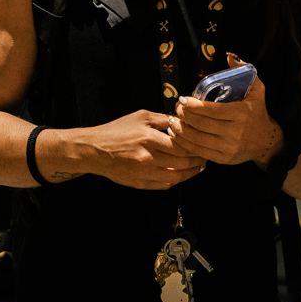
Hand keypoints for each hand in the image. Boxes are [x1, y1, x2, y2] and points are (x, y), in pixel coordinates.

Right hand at [72, 110, 206, 189]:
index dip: (196, 145)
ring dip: (190, 173)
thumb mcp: (140, 117)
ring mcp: (144, 174)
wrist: (95, 150)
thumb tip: (181, 121)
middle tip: (205, 155)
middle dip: (197, 160)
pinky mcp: (140, 184)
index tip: (203, 143)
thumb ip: (162, 119)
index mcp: (149, 139)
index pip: (182, 145)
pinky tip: (180, 174)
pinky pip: (164, 185)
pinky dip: (175, 180)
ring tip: (198, 167)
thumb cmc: (115, 131)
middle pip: (182, 163)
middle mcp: (148, 158)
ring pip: (176, 177)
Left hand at [171, 59, 283, 166]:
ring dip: (181, 130)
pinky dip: (185, 143)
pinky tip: (178, 134)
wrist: (265, 142)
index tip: (183, 99)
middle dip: (185, 116)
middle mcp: (235, 132)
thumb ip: (243, 70)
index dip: (195, 106)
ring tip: (173, 120)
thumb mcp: (257, 90)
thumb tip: (229, 56)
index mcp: (242, 114)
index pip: (213, 110)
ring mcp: (228, 148)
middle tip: (176, 107)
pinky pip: (199, 151)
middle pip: (202, 125)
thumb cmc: (257, 112)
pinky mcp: (222, 159)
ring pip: (198, 139)